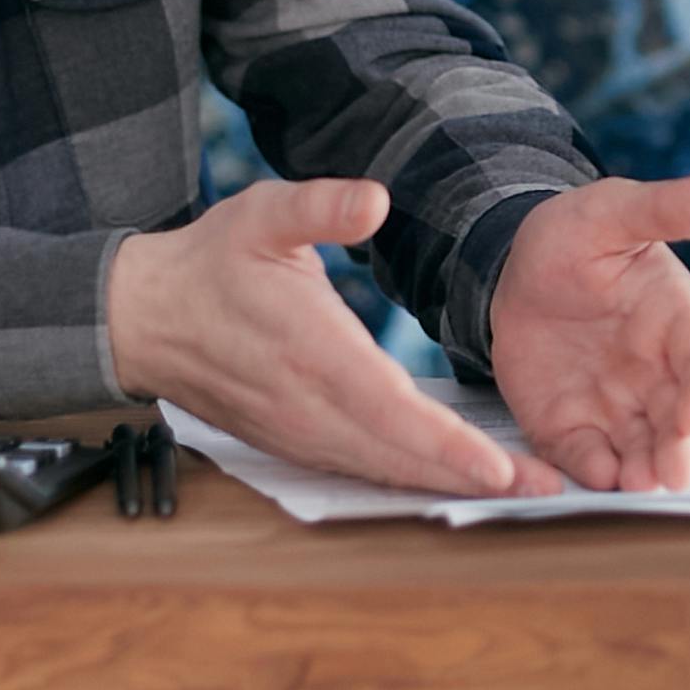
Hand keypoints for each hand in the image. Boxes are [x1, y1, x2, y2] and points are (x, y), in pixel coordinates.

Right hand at [105, 179, 565, 497]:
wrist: (145, 317)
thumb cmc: (211, 261)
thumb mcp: (262, 213)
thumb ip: (319, 206)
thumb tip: (375, 200)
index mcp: (310, 351)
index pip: (389, 410)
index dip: (446, 444)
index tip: (499, 466)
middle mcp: (307, 407)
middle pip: (399, 456)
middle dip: (471, 476)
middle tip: (544, 486)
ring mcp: (298, 433)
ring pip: (383, 471)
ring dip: (448, 485)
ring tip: (518, 489)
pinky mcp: (294, 443)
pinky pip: (360, 470)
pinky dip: (410, 481)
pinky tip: (453, 481)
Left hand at [489, 175, 689, 491]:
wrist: (510, 269)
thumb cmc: (574, 235)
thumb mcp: (614, 213)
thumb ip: (667, 210)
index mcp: (678, 322)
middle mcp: (657, 374)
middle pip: (684, 420)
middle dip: (682, 448)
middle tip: (672, 474)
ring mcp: (616, 406)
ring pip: (644, 449)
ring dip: (645, 471)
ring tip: (637, 485)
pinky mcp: (573, 427)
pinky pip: (588, 458)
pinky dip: (594, 472)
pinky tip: (593, 477)